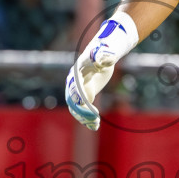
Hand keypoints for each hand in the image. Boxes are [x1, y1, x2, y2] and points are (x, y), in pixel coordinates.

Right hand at [64, 14, 136, 130]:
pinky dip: (87, 119)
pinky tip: (95, 126)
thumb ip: (103, 56)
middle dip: (81, 111)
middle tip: (94, 118)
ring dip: (84, 118)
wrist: (103, 54)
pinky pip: (82, 110)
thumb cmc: (105, 51)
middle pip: (72, 100)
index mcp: (77, 72)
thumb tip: (102, 59)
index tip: (87, 104)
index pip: (75, 87)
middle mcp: (73, 82)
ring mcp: (78, 90)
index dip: (79, 96)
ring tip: (95, 124)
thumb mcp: (105, 53)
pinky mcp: (84, 95)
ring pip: (76, 108)